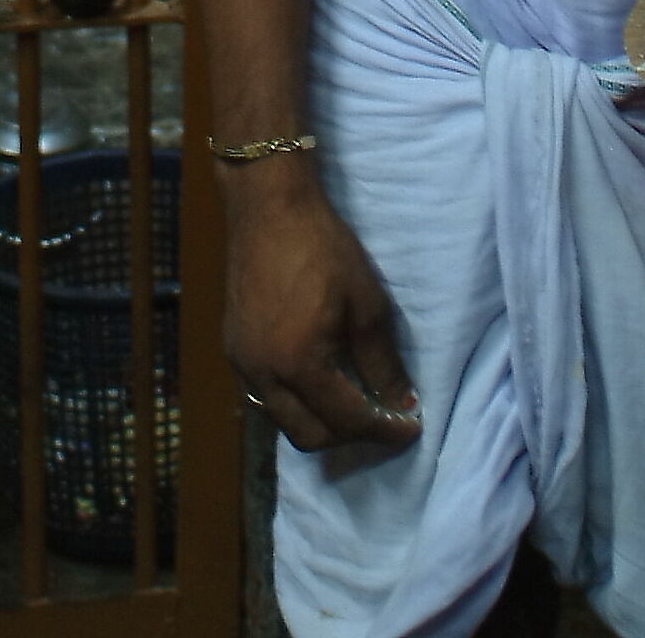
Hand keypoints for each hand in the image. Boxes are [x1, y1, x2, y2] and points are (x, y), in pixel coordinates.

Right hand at [221, 173, 422, 453]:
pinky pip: (267, 396)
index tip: (411, 427)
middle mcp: (262, 376)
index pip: (346, 419)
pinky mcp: (233, 349)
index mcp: (298, 364)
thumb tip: (401, 402)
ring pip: (283, 420)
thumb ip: (382, 361)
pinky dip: (297, 402)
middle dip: (350, 436)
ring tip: (354, 403)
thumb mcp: (365, 302)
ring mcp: (242, 365)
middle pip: (309, 435)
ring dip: (320, 422)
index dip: (383, 429)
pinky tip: (319, 381)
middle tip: (383, 419)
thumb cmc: (322, 248)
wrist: (267, 209)